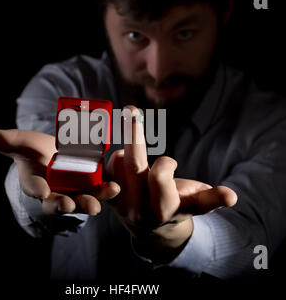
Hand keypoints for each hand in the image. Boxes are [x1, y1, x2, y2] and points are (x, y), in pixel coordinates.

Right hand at [0, 123, 119, 214]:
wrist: (56, 155)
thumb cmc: (34, 151)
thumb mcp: (16, 142)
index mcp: (35, 182)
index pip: (34, 188)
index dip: (37, 189)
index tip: (42, 191)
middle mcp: (56, 191)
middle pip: (59, 201)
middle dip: (63, 203)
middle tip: (67, 204)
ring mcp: (76, 190)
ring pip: (83, 199)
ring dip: (91, 201)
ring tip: (98, 201)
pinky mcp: (92, 184)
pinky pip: (100, 189)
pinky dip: (107, 189)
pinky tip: (116, 186)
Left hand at [106, 106, 237, 262]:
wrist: (150, 227)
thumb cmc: (178, 205)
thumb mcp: (196, 203)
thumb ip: (211, 199)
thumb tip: (232, 197)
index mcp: (164, 209)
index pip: (161, 180)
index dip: (165, 165)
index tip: (171, 161)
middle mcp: (139, 208)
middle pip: (134, 166)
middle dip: (133, 135)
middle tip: (131, 110)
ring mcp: (121, 203)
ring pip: (117, 164)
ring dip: (126, 148)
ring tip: (134, 141)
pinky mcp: (108, 196)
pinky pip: (106, 169)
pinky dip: (115, 158)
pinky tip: (124, 155)